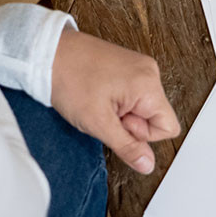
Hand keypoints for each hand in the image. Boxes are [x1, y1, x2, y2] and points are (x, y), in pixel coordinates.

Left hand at [50, 29, 180, 173]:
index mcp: (148, 85)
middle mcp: (149, 71)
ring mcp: (138, 66)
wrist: (47, 52)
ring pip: (142, 106)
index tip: (118, 123)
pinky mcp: (127, 65)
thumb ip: (127, 147)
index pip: (168, 127)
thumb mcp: (98, 123)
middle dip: (130, 122)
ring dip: (122, 112)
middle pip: (155, 116)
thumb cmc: (69, 80)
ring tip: (99, 101)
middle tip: (104, 111)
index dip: (142, 135)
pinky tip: (98, 93)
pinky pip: (132, 94)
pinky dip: (117, 100)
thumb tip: (146, 164)